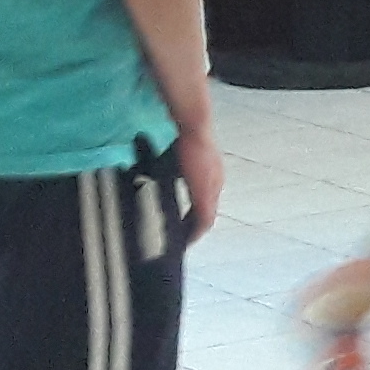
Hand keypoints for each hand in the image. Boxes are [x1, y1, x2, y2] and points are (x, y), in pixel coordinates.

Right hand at [173, 121, 224, 242]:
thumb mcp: (176, 160)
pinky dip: (196, 231)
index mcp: (210, 176)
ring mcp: (214, 188)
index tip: (182, 227)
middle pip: (207, 213)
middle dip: (194, 227)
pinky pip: (204, 219)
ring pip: (207, 218)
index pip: (204, 202)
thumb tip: (153, 176)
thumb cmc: (184, 138)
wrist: (194, 126)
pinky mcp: (206, 192)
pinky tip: (187, 240)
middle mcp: (216, 183)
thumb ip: (171, 171)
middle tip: (181, 240)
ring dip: (195, 231)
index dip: (193, 216)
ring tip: (182, 243)